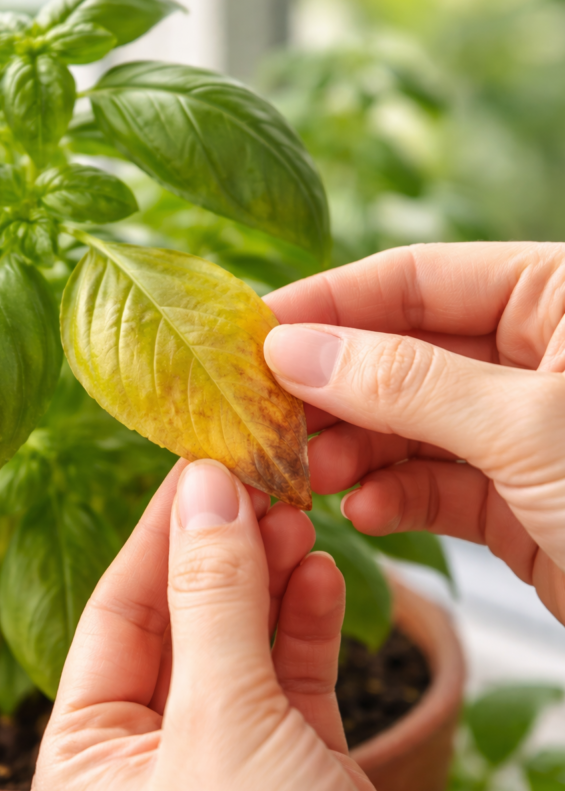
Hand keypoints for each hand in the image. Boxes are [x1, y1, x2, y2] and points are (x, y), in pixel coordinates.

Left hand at [32, 461, 459, 790]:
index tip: (202, 462)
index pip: (118, 609)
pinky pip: (292, 669)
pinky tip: (321, 572)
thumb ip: (214, 597)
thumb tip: (206, 492)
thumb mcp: (223, 721)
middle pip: (184, 616)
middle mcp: (152, 755)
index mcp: (92, 757)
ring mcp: (227, 757)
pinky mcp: (296, 763)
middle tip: (263, 476)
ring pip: (242, 636)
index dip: (162, 531)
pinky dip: (306, 618)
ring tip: (299, 513)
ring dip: (269, 574)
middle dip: (222, 549)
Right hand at [264, 240, 564, 625]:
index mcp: (559, 295)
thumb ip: (405, 382)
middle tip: (267, 419)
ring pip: (410, 423)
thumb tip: (294, 347)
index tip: (255, 331)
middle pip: (402, 353)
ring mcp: (522, 427)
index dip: (331, 304)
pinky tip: (366, 511)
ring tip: (311, 474)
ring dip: (356, 449)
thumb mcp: (528, 425)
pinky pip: (437, 483)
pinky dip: (396, 497)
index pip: (417, 279)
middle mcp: (538, 353)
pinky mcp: (516, 496)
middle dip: (335, 389)